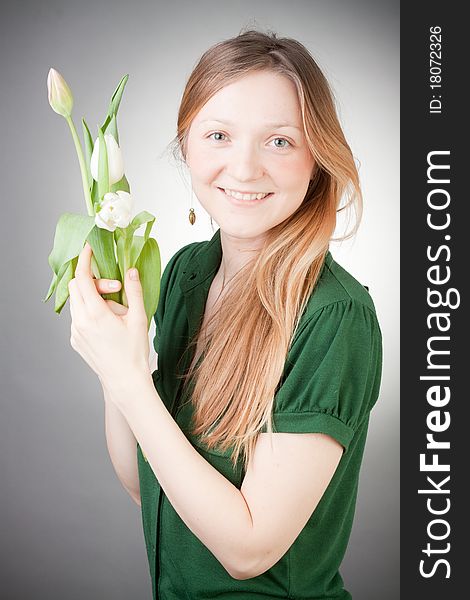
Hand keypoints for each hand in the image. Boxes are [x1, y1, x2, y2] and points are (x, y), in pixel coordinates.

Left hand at [68, 242, 149, 396]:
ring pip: (77, 301)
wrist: (124, 380)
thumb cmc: (133, 352)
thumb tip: (131, 270)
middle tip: (116, 288)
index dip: (85, 260)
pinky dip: (89, 310)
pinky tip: (107, 323)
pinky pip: (78, 316)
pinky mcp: (75, 339)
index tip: (88, 248)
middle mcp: (81, 321)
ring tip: (114, 311)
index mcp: (96, 314)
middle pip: (77, 286)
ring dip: (92, 297)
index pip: (84, 278)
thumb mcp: (138, 318)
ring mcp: (76, 331)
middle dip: (94, 280)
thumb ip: (134, 291)